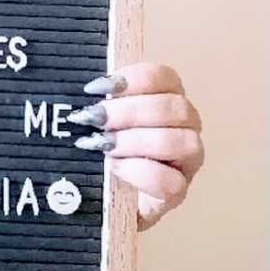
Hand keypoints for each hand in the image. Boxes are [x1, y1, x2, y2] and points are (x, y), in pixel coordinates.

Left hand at [70, 62, 204, 231]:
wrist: (102, 193)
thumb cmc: (100, 147)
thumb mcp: (97, 118)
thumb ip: (99, 99)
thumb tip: (84, 88)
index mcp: (166, 98)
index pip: (165, 77)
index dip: (134, 78)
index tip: (97, 88)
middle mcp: (184, 126)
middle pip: (174, 107)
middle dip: (129, 111)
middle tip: (94, 118)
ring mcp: (186, 161)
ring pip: (180, 142)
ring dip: (135, 141)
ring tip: (102, 144)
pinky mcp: (179, 192)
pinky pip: (171, 181)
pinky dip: (139, 172)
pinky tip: (114, 167)